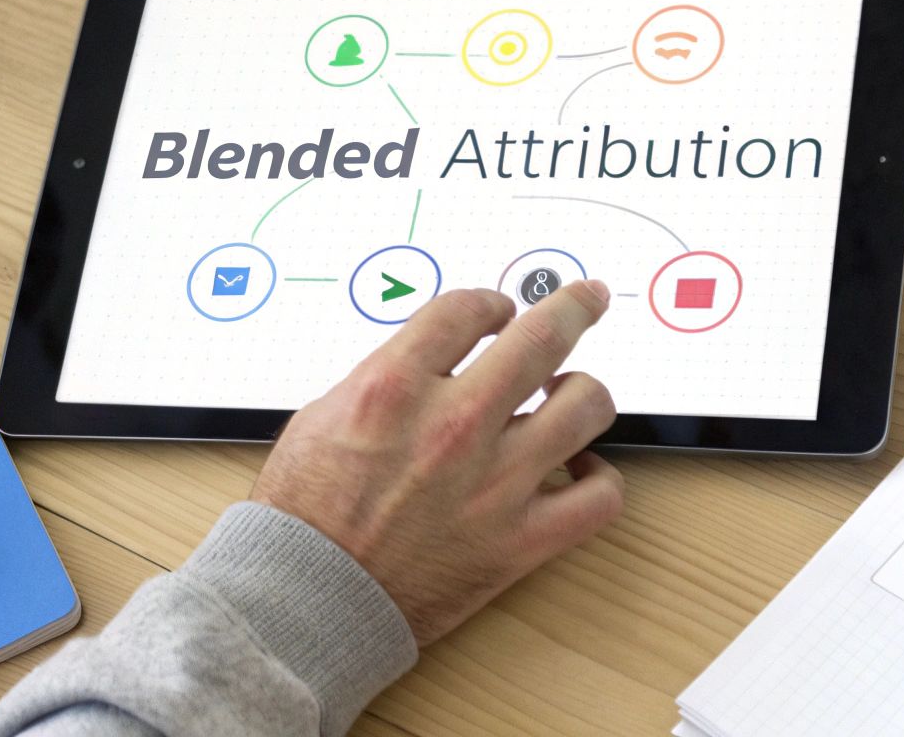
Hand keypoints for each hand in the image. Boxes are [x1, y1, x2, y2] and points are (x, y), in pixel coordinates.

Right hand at [250, 281, 623, 645]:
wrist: (306, 603)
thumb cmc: (303, 517)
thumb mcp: (321, 417)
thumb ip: (383, 377)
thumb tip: (428, 360)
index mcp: (394, 387)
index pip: (467, 311)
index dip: (489, 303)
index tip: (498, 310)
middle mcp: (453, 426)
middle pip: (541, 338)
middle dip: (573, 308)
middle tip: (587, 300)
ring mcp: (494, 484)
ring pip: (585, 407)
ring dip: (584, 391)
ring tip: (573, 395)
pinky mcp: (520, 541)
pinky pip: (598, 497)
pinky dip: (600, 477)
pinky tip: (581, 469)